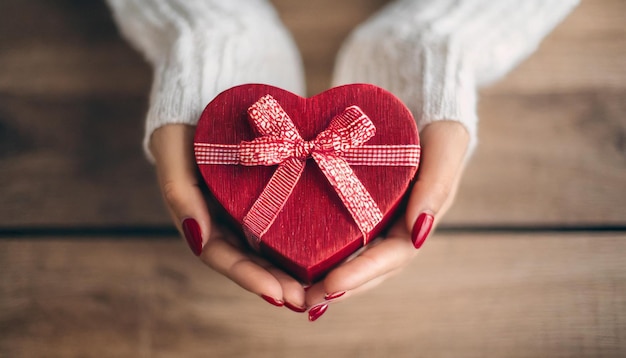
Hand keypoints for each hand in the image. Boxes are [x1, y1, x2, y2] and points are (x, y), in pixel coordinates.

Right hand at [150, 124, 307, 312]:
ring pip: (269, 248)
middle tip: (306, 300)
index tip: (277, 293)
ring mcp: (245, 208)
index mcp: (197, 216)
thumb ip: (177, 189)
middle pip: (249, 261)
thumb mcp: (172, 147)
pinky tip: (325, 251)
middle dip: (276, 283)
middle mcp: (222, 219)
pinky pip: (284, 221)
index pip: (221, 256)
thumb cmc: (185, 120)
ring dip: (291, 270)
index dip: (248, 277)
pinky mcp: (268, 193)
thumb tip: (196, 237)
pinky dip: (301, 239)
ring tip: (320, 287)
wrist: (212, 90)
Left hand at [303, 120, 469, 320]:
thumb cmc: (436, 124)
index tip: (331, 284)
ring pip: (350, 258)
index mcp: (419, 221)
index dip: (363, 273)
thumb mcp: (445, 144)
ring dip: (325, 280)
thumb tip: (420, 232)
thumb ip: (437, 185)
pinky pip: (337, 236)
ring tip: (293, 296)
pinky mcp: (356, 210)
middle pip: (368, 269)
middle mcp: (396, 229)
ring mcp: (376, 222)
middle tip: (304, 301)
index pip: (392, 257)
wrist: (417, 103)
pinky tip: (292, 265)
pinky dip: (318, 254)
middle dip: (338, 287)